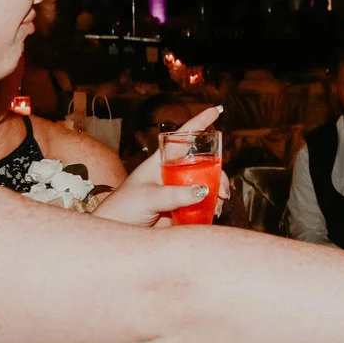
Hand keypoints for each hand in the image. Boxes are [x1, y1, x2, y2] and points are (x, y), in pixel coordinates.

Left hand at [100, 107, 222, 225]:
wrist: (119, 232)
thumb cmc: (123, 208)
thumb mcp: (146, 197)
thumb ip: (173, 194)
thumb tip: (202, 190)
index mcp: (162, 162)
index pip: (183, 137)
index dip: (199, 123)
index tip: (216, 110)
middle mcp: (173, 173)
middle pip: (203, 164)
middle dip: (219, 173)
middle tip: (224, 190)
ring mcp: (179, 191)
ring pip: (207, 186)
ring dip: (217, 193)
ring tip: (218, 206)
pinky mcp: (182, 209)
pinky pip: (203, 205)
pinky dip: (212, 208)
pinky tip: (212, 214)